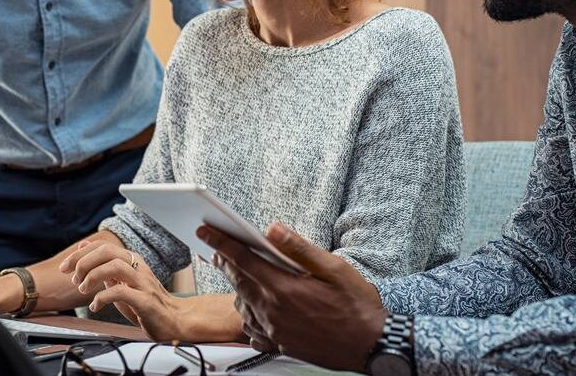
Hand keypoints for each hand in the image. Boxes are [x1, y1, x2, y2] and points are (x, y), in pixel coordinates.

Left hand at [59, 241, 186, 340]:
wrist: (173, 320)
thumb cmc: (145, 302)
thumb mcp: (121, 282)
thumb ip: (104, 268)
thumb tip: (84, 252)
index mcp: (131, 260)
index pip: (102, 246)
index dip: (80, 254)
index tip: (65, 267)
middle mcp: (138, 267)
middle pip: (107, 251)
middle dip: (83, 262)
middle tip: (74, 279)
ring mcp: (142, 282)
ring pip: (114, 266)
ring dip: (93, 276)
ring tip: (83, 289)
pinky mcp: (145, 300)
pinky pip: (121, 292)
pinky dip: (102, 298)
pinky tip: (95, 306)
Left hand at [198, 223, 386, 371]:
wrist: (370, 345)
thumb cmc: (357, 306)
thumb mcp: (335, 268)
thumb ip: (300, 249)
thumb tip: (273, 229)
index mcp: (284, 289)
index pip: (242, 260)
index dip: (221, 243)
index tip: (204, 232)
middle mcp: (274, 312)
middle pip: (238, 281)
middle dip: (225, 262)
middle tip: (218, 250)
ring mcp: (275, 331)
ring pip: (242, 306)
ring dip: (239, 288)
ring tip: (245, 276)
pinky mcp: (280, 345)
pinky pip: (252, 328)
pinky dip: (249, 314)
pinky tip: (259, 307)